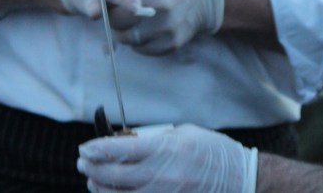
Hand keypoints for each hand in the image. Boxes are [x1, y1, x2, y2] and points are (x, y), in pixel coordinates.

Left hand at [78, 124, 256, 192]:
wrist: (240, 179)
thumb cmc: (213, 151)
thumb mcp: (183, 134)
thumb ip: (154, 140)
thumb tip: (127, 144)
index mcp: (166, 149)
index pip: (120, 149)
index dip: (97, 148)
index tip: (85, 148)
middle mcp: (162, 175)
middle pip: (114, 176)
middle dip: (92, 169)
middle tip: (83, 163)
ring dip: (101, 189)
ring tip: (93, 181)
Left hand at [109, 0, 223, 54]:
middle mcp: (161, 2)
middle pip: (116, 19)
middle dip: (111, 16)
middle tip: (114, 12)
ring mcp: (167, 25)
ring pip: (127, 38)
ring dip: (121, 32)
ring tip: (126, 22)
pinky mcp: (172, 42)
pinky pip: (142, 49)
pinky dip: (136, 42)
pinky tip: (141, 30)